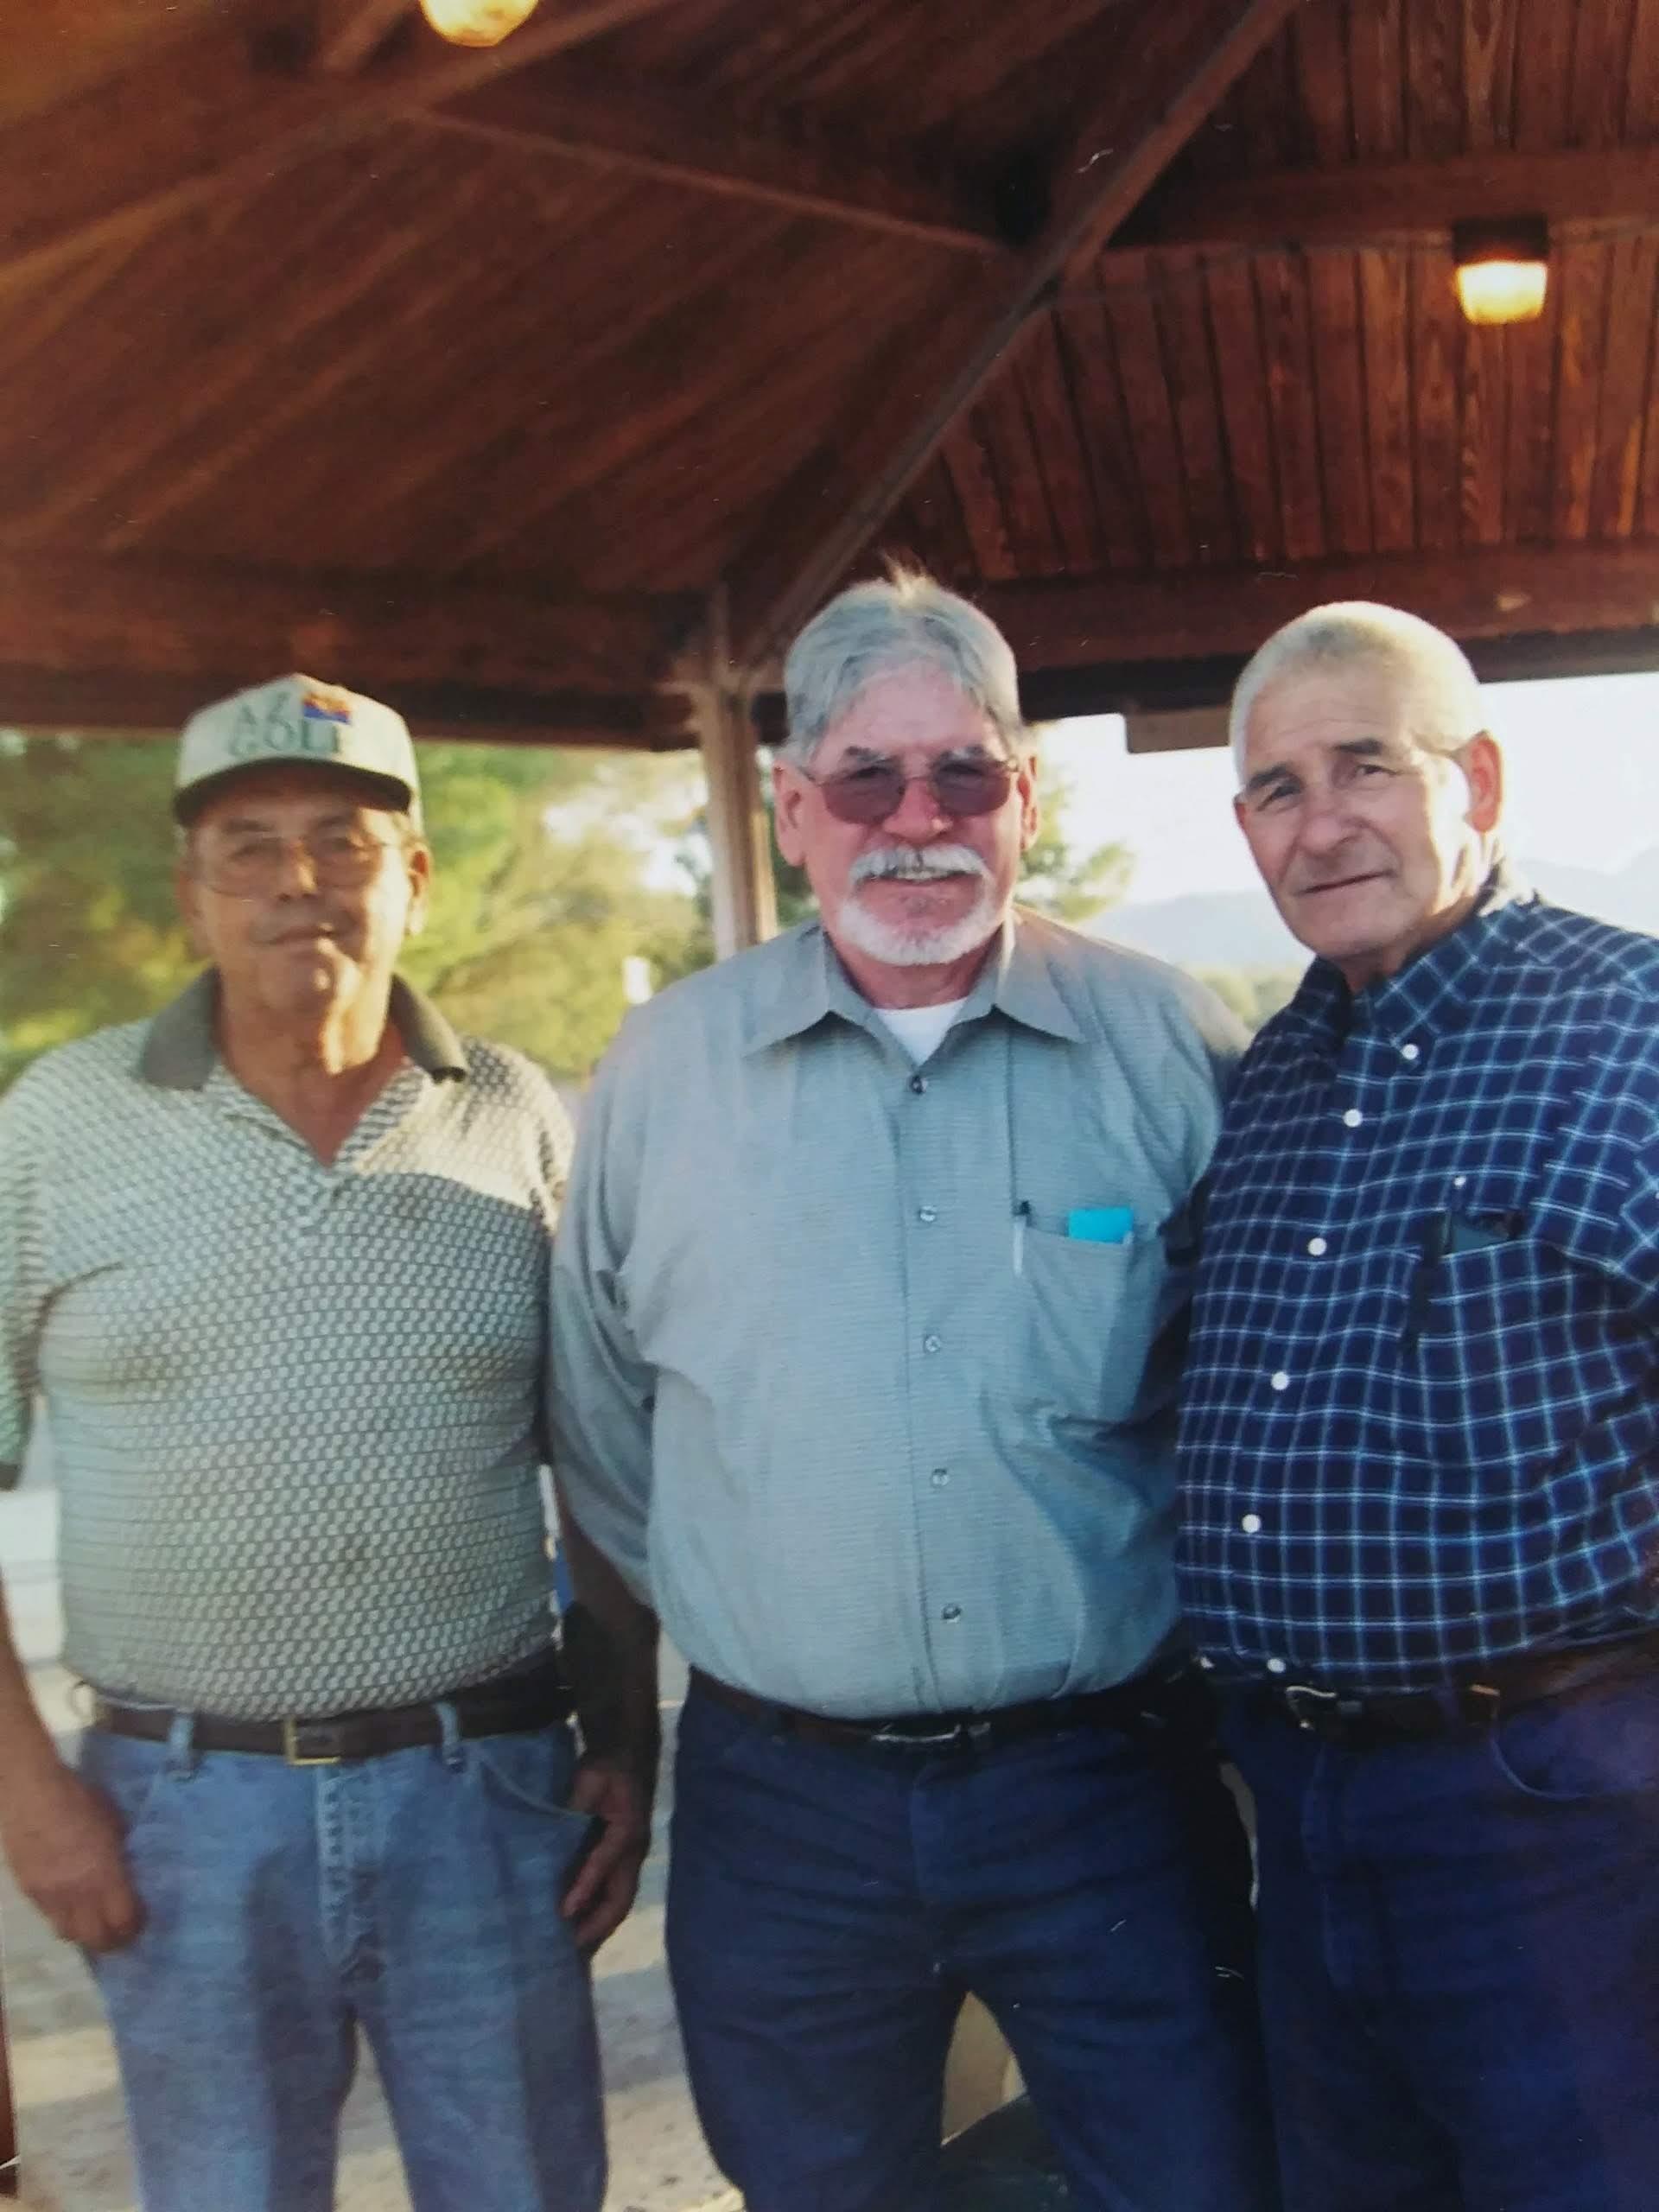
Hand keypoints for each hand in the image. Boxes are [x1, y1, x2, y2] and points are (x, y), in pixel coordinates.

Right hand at [0, 1757, 142, 1950]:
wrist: (31, 1795)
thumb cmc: (80, 1800)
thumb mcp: (114, 1823)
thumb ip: (119, 1852)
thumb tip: (124, 1866)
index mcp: (105, 1874)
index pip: (124, 1919)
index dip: (135, 1926)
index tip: (142, 1922)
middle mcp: (78, 1893)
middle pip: (96, 1938)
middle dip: (113, 1942)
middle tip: (122, 1936)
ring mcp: (50, 1896)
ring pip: (69, 1934)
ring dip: (85, 1934)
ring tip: (95, 1926)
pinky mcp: (29, 1892)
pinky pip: (49, 1917)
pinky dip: (63, 1918)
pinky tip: (70, 1907)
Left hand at [561, 1754, 652, 1954]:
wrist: (629, 1755)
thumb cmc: (608, 1766)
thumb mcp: (590, 1777)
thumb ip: (576, 1803)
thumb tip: (557, 1829)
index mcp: (627, 1830)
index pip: (605, 1865)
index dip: (585, 1889)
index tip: (563, 1913)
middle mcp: (634, 1851)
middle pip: (621, 1897)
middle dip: (598, 1926)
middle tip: (570, 1950)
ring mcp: (631, 1858)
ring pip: (619, 1900)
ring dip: (599, 1924)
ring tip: (573, 1948)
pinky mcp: (622, 1860)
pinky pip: (613, 1893)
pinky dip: (598, 1912)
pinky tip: (578, 1924)